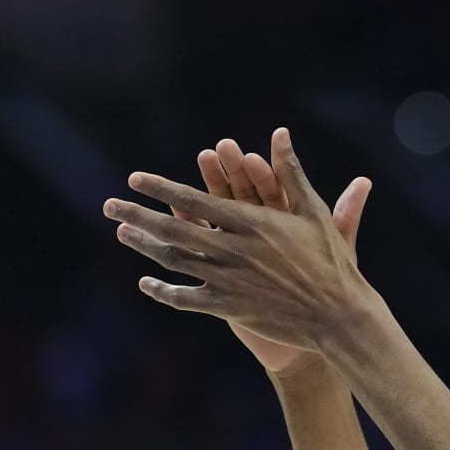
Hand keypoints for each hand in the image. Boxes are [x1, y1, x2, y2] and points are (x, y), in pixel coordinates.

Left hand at [106, 128, 373, 360]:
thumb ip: (291, 172)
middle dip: (138, 215)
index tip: (134, 180)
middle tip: (109, 205)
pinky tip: (146, 283)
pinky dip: (164, 291)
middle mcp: (234, 249)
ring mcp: (229, 281)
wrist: (340, 316)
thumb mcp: (314, 212)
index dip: (161, 189)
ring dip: (145, 246)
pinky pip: (187, 299)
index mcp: (252, 221)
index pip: (195, 200)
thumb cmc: (332, 261)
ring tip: (122, 233)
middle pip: (174, 229)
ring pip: (175, 261)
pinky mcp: (230, 309)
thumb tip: (280, 133)